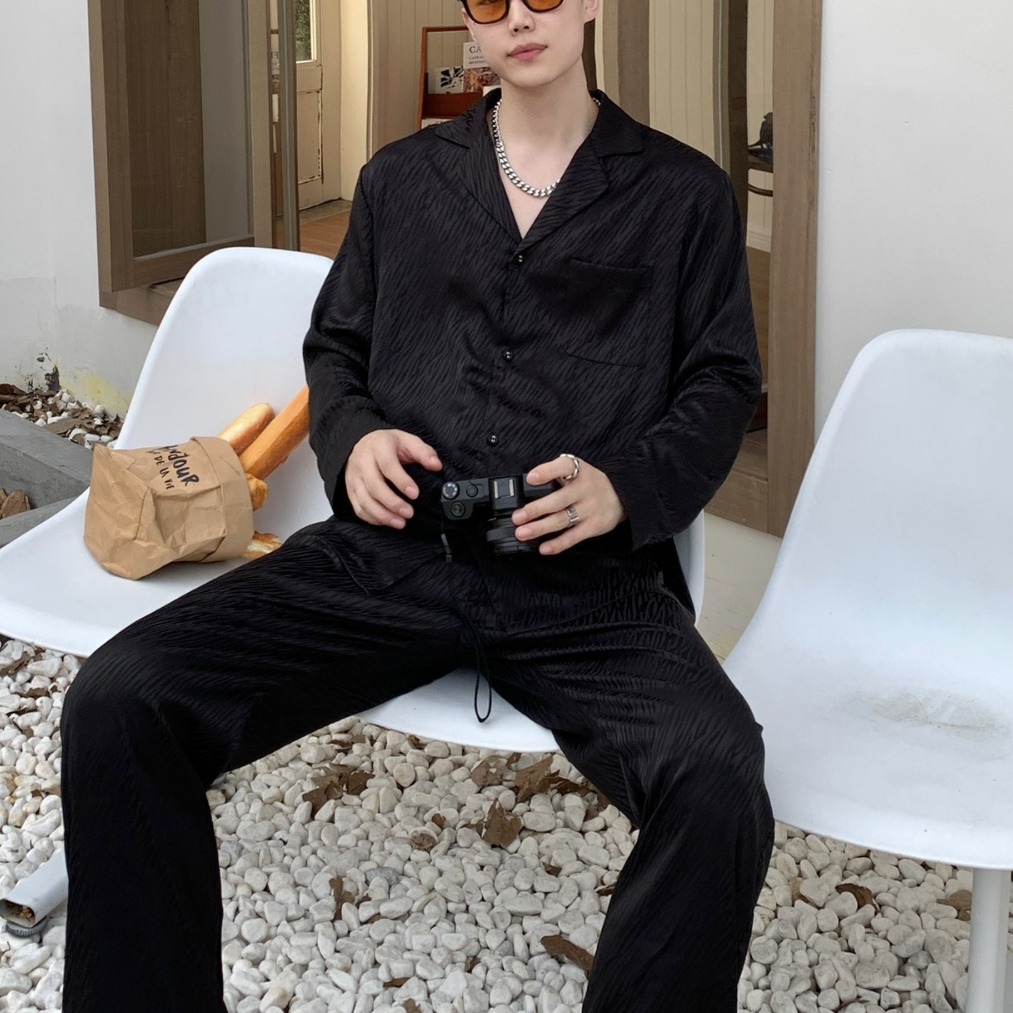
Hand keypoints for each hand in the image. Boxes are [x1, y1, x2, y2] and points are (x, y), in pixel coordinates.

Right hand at [345, 429, 441, 527]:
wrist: (363, 443)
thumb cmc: (389, 444)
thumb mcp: (408, 441)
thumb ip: (424, 453)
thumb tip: (436, 466)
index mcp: (378, 446)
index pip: (387, 465)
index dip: (401, 481)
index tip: (415, 494)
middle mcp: (362, 462)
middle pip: (374, 486)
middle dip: (392, 502)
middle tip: (409, 513)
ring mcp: (354, 477)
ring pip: (365, 500)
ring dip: (383, 515)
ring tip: (401, 522)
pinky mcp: (351, 490)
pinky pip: (359, 508)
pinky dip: (373, 518)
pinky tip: (388, 521)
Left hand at [512, 455, 626, 554]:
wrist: (622, 495)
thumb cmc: (590, 483)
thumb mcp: (578, 470)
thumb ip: (555, 474)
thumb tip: (526, 486)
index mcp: (579, 471)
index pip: (564, 467)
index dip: (546, 472)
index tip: (530, 478)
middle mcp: (585, 489)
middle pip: (557, 500)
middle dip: (535, 510)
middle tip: (517, 517)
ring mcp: (590, 508)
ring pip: (562, 520)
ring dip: (540, 528)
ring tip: (522, 533)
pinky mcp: (594, 526)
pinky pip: (574, 536)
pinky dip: (558, 544)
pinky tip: (543, 548)